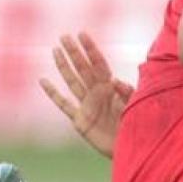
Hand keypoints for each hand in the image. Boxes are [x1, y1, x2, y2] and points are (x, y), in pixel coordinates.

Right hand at [39, 32, 133, 158]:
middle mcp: (98, 93)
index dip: (91, 49)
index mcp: (112, 87)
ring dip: (63, 66)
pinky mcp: (80, 121)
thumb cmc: (138, 124)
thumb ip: (127, 92)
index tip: (82, 34)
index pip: (99, 64)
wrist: (133, 147)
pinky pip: (64, 104)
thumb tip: (114, 80)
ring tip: (55, 50)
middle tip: (64, 35)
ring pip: (72, 81)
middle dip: (74, 52)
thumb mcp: (137, 105)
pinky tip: (44, 81)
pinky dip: (53, 93)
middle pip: (83, 68)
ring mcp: (87, 106)